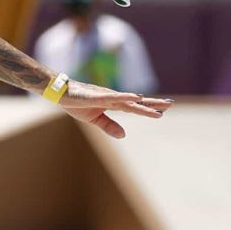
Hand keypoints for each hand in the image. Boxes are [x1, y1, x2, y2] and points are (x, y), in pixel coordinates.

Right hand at [58, 80, 173, 139]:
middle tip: (170, 104)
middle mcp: (113, 98)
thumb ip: (109, 126)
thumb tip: (124, 135)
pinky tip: (137, 97)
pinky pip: (115, 97)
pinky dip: (127, 97)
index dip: (148, 109)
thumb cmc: (76, 103)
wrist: (60, 93)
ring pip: (130, 100)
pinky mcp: (98, 95)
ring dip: (145, 103)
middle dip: (153, 104)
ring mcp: (106, 96)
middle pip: (137, 102)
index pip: (134, 107)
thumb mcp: (94, 119)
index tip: (162, 111)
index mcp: (113, 104)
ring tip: (160, 105)